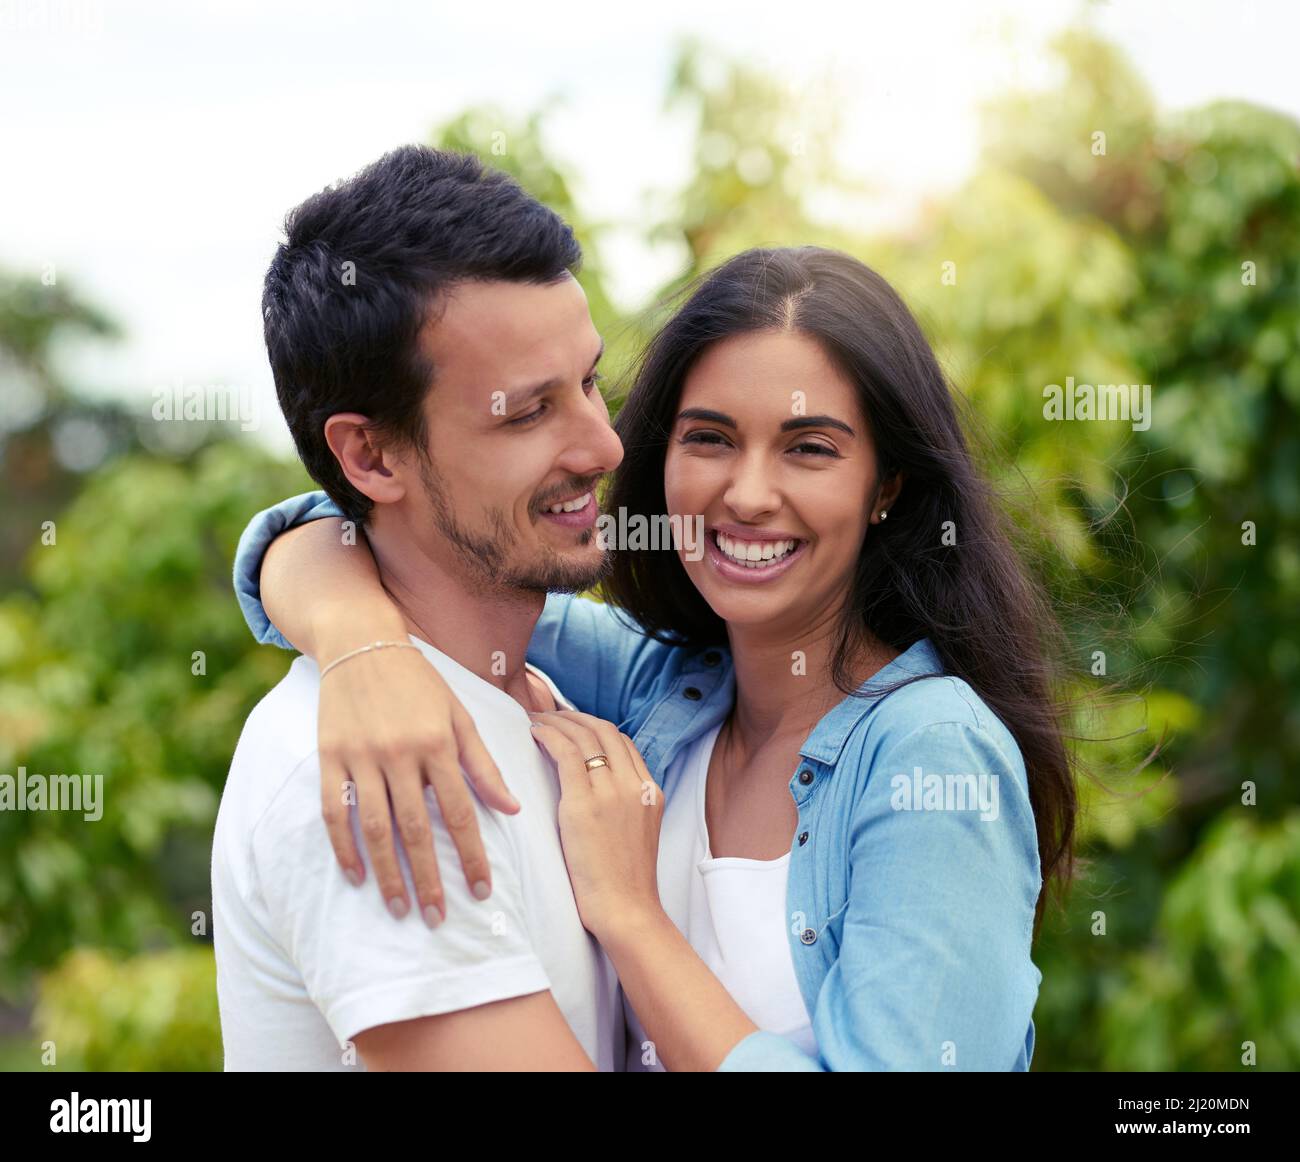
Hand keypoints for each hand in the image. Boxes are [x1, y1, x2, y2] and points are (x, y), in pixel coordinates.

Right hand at [318, 644, 519, 924]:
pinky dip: (344, 847)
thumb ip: (483, 763)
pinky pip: (336, 812)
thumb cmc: (420, 681)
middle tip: (439, 919)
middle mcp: (400, 753)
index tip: (482, 892)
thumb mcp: (460, 715)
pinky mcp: (330, 757)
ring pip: (376, 827)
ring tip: (401, 908)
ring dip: (388, 874)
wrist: (361, 643)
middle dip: (429, 878)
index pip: (460, 812)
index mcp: (438, 743)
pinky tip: (356, 877)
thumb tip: (512, 808)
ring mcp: (362, 756)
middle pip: (416, 829)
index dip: (471, 856)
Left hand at [528, 709, 665, 939]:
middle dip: (575, 716)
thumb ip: (621, 806)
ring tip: (536, 720)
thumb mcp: (634, 833)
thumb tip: (594, 793)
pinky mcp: (584, 804)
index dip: (595, 727)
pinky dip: (549, 736)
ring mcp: (611, 792)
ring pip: (584, 737)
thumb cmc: (623, 882)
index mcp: (649, 790)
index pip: (622, 742)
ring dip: (558, 721)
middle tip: (550, 712)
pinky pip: (565, 754)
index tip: (572, 723)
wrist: (626, 909)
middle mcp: (634, 784)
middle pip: (605, 731)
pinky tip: (534, 734)